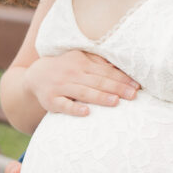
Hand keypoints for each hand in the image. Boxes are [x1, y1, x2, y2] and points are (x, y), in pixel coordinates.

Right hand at [24, 49, 139, 115]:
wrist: (35, 75)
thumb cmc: (65, 68)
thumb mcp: (79, 59)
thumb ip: (98, 62)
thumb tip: (120, 65)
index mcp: (82, 63)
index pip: (105, 71)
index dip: (121, 78)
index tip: (136, 86)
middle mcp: (72, 74)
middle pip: (98, 81)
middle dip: (117, 88)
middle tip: (133, 95)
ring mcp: (61, 87)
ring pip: (84, 92)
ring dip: (100, 97)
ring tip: (116, 101)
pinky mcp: (51, 100)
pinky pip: (64, 105)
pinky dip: (75, 109)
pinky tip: (87, 112)